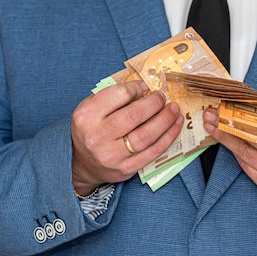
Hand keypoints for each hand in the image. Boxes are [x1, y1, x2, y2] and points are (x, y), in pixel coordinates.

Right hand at [71, 81, 183, 195]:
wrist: (81, 164)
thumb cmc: (90, 129)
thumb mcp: (91, 108)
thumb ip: (112, 97)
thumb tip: (143, 89)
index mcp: (87, 116)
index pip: (118, 95)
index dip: (136, 88)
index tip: (145, 87)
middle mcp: (97, 136)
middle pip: (134, 116)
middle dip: (154, 103)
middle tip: (162, 97)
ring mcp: (112, 155)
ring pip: (146, 136)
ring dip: (165, 120)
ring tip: (174, 109)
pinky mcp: (125, 169)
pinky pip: (153, 152)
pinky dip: (168, 137)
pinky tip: (175, 125)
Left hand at [203, 96, 256, 197]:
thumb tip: (250, 98)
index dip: (241, 114)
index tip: (224, 106)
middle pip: (251, 138)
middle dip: (226, 124)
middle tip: (211, 114)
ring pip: (244, 153)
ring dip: (224, 137)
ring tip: (211, 124)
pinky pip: (245, 165)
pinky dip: (234, 150)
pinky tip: (224, 139)